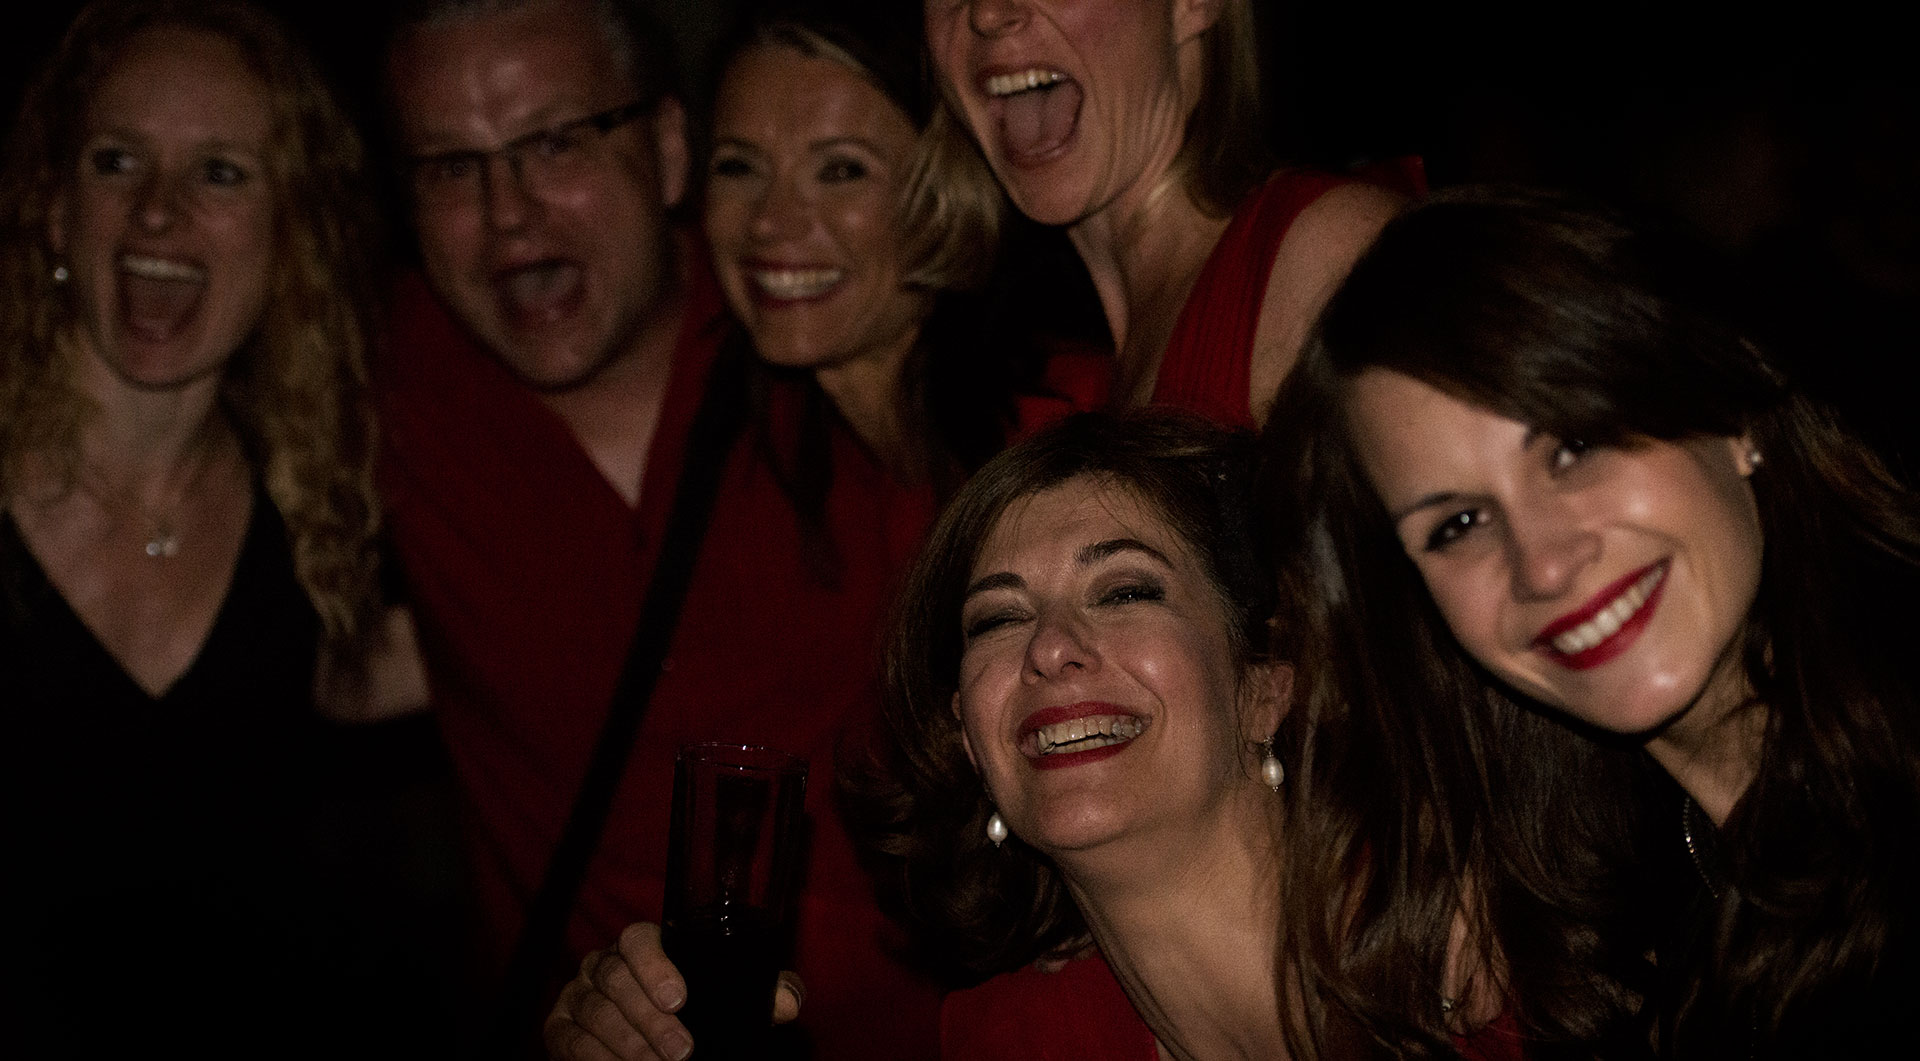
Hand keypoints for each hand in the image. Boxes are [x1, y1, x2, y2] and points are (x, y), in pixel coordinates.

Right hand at [544, 921, 804, 1059]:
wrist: (652, 1046)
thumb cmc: (695, 1010)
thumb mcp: (728, 999)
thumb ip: (763, 995)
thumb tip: (789, 1002)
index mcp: (644, 947)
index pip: (640, 939)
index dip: (655, 966)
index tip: (679, 999)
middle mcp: (604, 964)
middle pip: (615, 978)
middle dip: (648, 1018)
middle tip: (680, 1051)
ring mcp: (578, 994)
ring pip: (593, 1011)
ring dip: (626, 1043)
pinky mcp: (559, 1027)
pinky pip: (568, 1039)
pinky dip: (594, 1057)